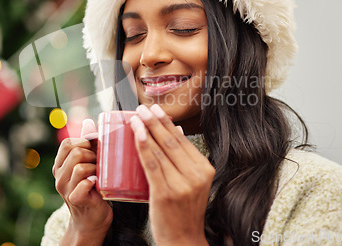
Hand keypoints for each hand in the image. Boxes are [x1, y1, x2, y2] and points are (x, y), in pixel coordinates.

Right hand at [52, 119, 112, 241]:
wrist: (91, 218)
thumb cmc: (92, 188)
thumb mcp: (88, 163)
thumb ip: (86, 144)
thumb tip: (88, 121)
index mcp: (60, 164)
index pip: (68, 142)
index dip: (85, 142)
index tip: (95, 149)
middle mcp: (59, 175)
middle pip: (76, 152)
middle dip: (93, 154)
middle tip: (100, 164)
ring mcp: (65, 188)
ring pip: (80, 167)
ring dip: (96, 168)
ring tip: (100, 175)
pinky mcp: (74, 199)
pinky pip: (83, 184)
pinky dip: (93, 182)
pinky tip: (97, 184)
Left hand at [130, 104, 213, 245]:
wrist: (183, 240)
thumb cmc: (183, 211)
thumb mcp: (192, 183)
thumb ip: (185, 159)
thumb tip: (176, 130)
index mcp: (205, 169)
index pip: (183, 140)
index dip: (167, 123)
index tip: (155, 110)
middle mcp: (196, 175)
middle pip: (172, 142)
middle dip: (155, 122)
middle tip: (143, 108)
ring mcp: (182, 185)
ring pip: (161, 151)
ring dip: (146, 130)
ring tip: (136, 117)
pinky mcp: (165, 194)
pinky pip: (152, 165)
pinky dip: (143, 148)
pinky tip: (136, 136)